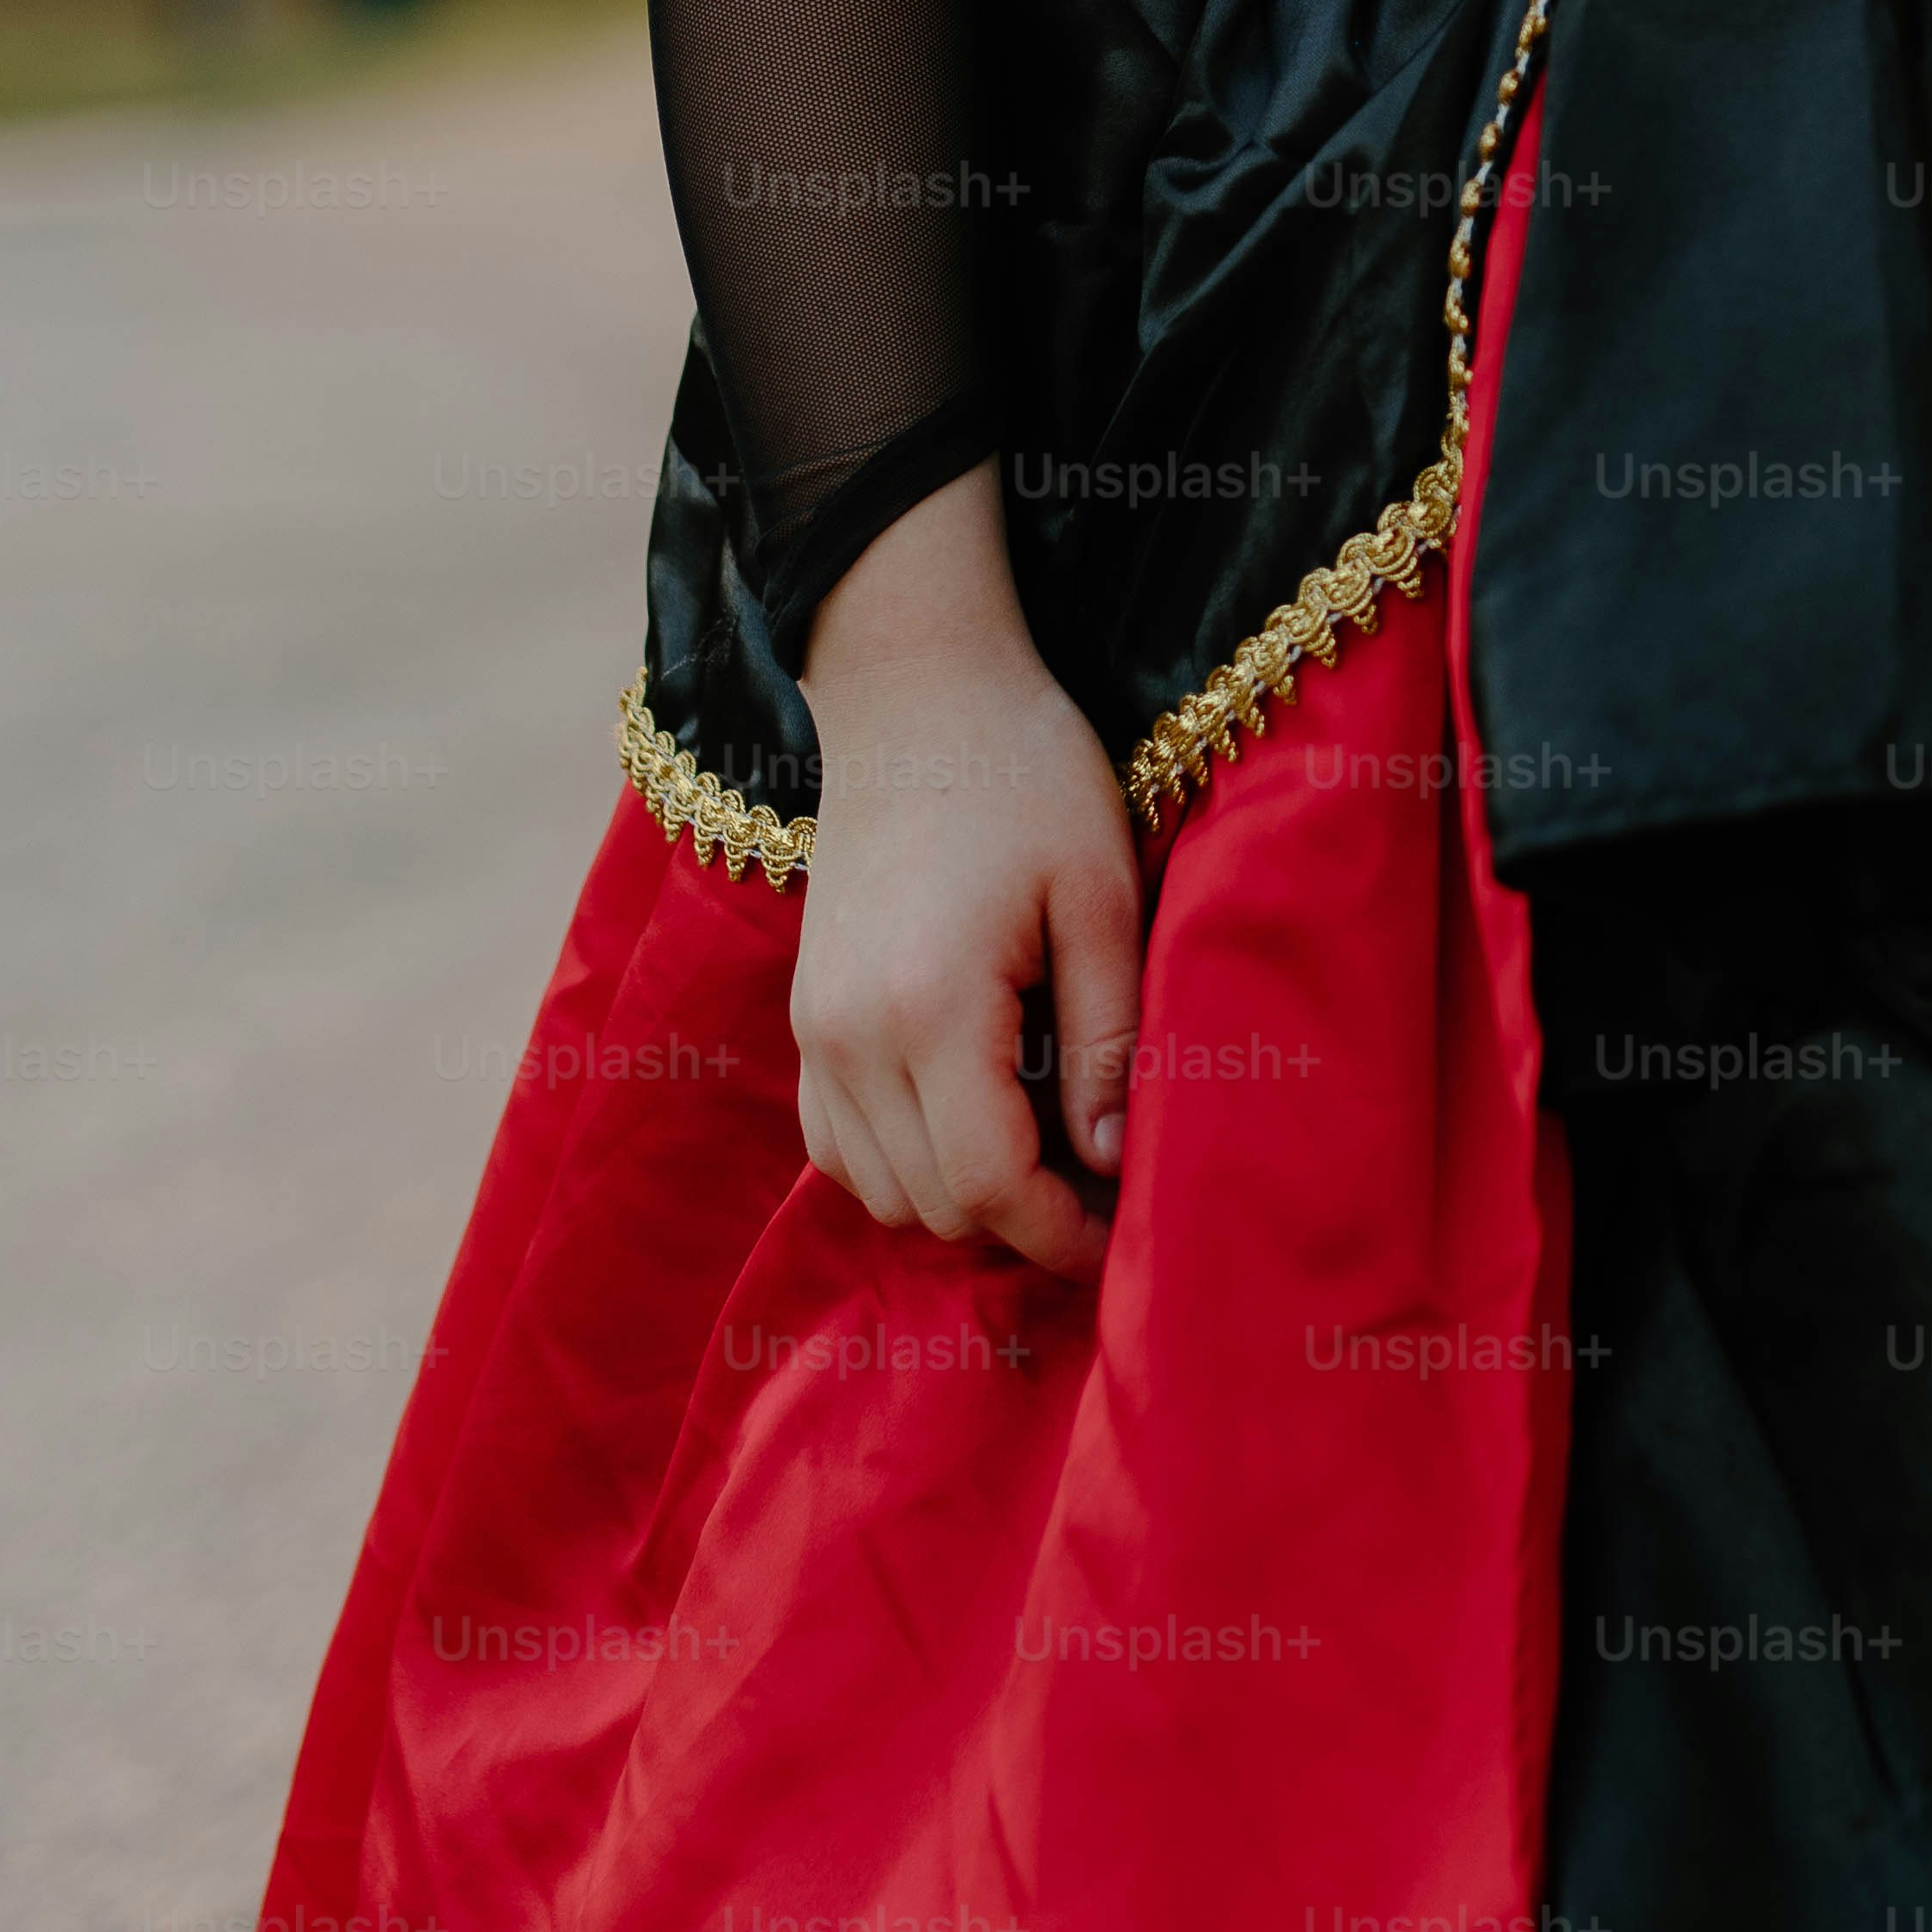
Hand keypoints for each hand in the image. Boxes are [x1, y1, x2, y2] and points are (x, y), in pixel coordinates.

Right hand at [789, 466, 1141, 1278]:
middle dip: (1021, 1224)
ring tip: (1047, 1162)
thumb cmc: (1026, 774)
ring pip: (877, 1187)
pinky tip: (972, 1122)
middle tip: (1105, 1197)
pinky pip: (837, 1142)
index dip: (1063, 1235)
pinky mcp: (803, 1013)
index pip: (989, 1184)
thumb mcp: (1100, 893)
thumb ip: (1104, 1034)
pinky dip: (901, 1164)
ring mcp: (812, 1027)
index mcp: (930, 1008)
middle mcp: (849, 1035)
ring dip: (960, 1201)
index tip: (1128, 1239)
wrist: (914, 692)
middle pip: (930, 1203)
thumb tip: (1114, 1161)